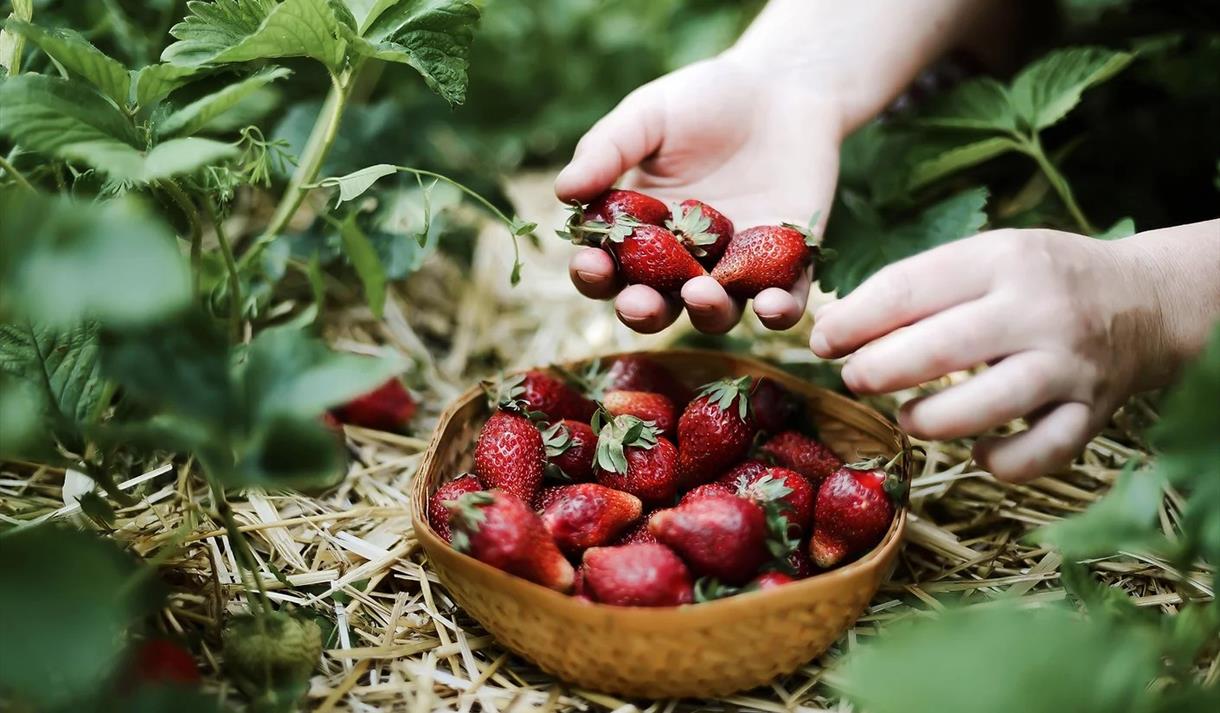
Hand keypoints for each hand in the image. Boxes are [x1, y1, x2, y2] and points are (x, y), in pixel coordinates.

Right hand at [555, 53, 841, 333]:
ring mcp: (736, 269)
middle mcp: (683, 263)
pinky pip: (783, 302)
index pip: (608, 268)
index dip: (594, 274)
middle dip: (642, 311)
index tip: (591, 263)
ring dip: (706, 313)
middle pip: (656, 305)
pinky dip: (778, 312)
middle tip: (637, 304)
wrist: (782, 85)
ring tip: (701, 294)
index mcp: (640, 233)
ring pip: (716, 313)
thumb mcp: (648, 117)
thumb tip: (564, 192)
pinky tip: (773, 306)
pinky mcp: (789, 267)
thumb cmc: (703, 99)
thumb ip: (607, 151)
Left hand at [809, 229, 1178, 481]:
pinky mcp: (1092, 412)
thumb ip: (921, 288)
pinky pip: (1040, 453)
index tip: (822, 341)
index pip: (909, 288)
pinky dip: (1002, 463)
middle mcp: (1038, 309)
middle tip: (852, 379)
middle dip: (879, 369)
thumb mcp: (988, 257)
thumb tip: (838, 327)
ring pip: (988, 405)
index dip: (854, 320)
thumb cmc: (1041, 278)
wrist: (1148, 300)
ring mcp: (1069, 364)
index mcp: (1002, 259)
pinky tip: (979, 454)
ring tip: (906, 418)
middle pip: (941, 347)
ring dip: (931, 420)